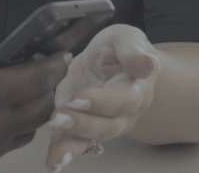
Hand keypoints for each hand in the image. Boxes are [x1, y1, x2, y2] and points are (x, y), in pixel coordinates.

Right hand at [0, 36, 67, 172]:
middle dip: (48, 88)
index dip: (55, 64)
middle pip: (42, 108)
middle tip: (44, 74)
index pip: (37, 78)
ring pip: (26, 130)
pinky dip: (2, 131)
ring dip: (28, 111)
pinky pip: (2, 149)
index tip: (61, 56)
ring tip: (15, 95)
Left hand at [43, 25, 159, 170]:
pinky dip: (62, 154)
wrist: (113, 61)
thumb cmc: (120, 50)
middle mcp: (122, 114)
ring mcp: (102, 123)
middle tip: (59, 116)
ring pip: (90, 139)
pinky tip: (53, 163)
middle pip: (106, 126)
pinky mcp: (81, 126)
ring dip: (71, 145)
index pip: (122, 100)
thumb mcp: (126, 38)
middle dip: (81, 124)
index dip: (101, 101)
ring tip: (56, 152)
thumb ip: (133, 49)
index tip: (80, 97)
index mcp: (135, 90)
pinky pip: (74, 144)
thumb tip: (145, 64)